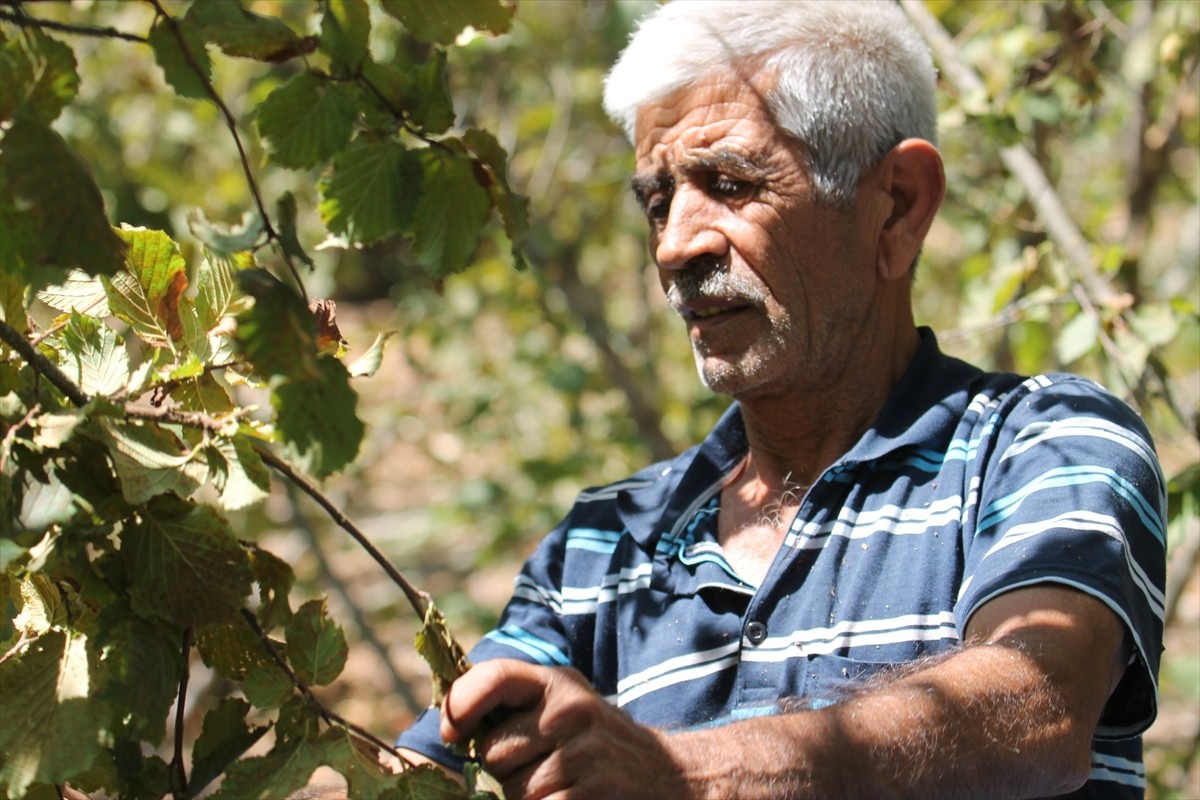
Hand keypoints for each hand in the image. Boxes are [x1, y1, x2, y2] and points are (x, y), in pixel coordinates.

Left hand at [440, 659, 688, 799]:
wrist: (667, 774)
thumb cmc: (594, 738)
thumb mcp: (562, 702)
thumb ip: (514, 700)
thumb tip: (448, 720)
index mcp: (556, 683)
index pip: (494, 677)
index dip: (461, 703)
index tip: (451, 733)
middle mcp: (571, 711)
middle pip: (495, 751)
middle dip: (501, 768)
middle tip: (534, 765)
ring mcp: (586, 754)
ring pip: (513, 790)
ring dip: (523, 797)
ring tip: (557, 785)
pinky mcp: (593, 793)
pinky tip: (568, 797)